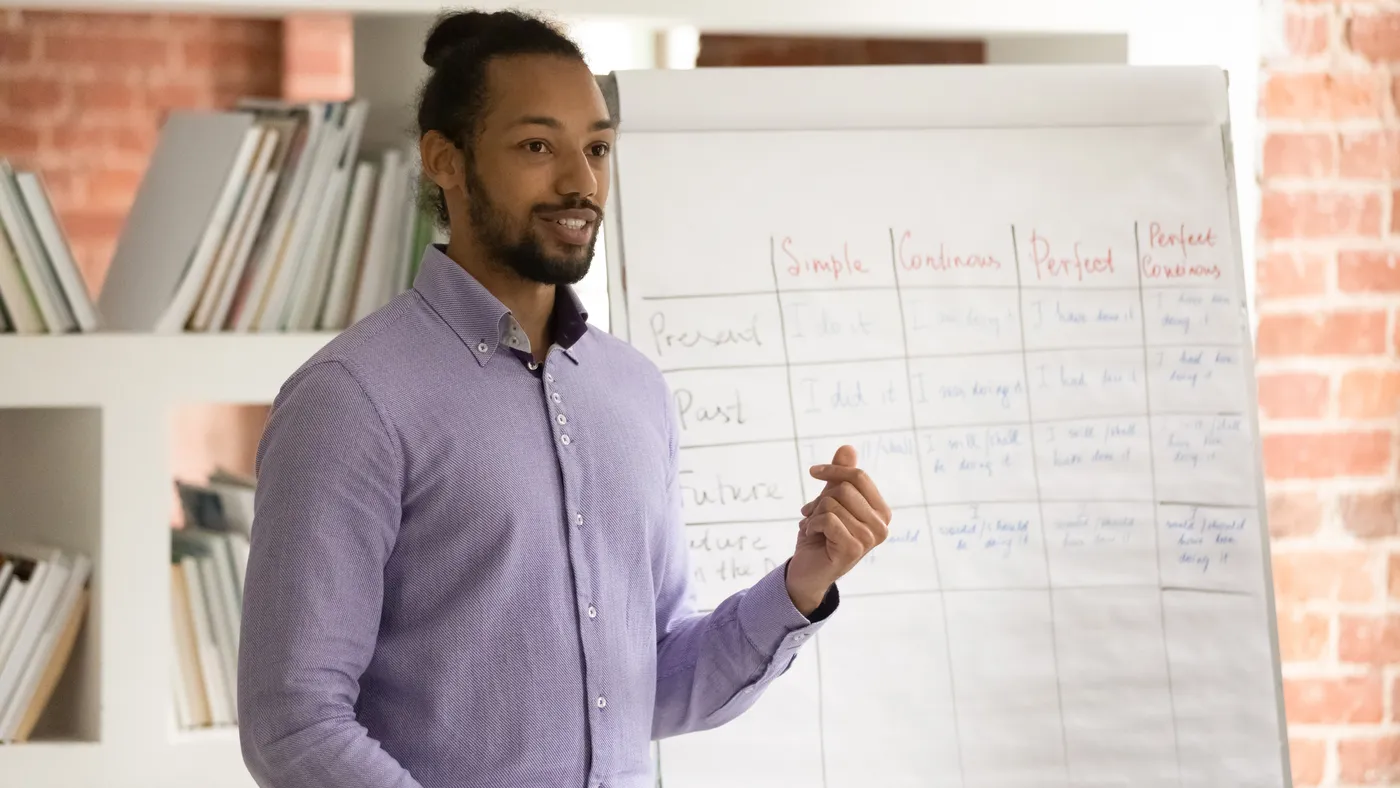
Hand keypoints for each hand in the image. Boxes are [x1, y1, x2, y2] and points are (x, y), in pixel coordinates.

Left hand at [785, 445, 890, 615]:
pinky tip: (812, 536)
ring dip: (814, 514)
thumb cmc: (821, 535)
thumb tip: (847, 447)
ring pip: (832, 504)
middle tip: (814, 515)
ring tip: (814, 528)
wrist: (808, 571)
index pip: (859, 476)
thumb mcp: (830, 500)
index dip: (834, 470)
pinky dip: (811, 525)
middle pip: (844, 489)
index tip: (813, 471)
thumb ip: (840, 477)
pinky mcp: (854, 549)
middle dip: (821, 499)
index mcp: (881, 511)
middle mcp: (881, 526)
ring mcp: (870, 539)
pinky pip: (827, 519)